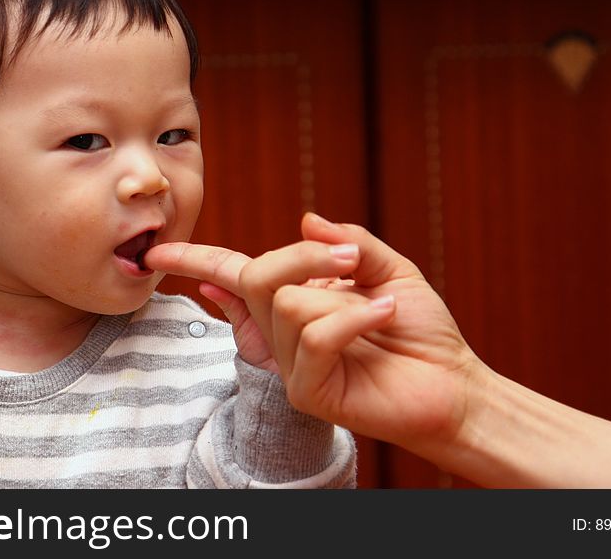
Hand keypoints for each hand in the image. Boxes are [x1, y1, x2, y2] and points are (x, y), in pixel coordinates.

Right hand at [145, 213, 482, 453]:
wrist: (454, 385)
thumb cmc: (419, 331)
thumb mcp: (387, 270)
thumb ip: (347, 243)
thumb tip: (306, 220)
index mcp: (291, 302)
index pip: (231, 275)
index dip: (193, 261)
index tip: (156, 252)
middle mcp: (281, 333)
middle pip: (255, 275)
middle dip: (302, 257)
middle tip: (348, 261)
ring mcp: (290, 365)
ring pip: (288, 302)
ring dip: (339, 290)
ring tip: (383, 303)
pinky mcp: (308, 391)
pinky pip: (316, 335)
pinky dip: (357, 316)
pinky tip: (385, 315)